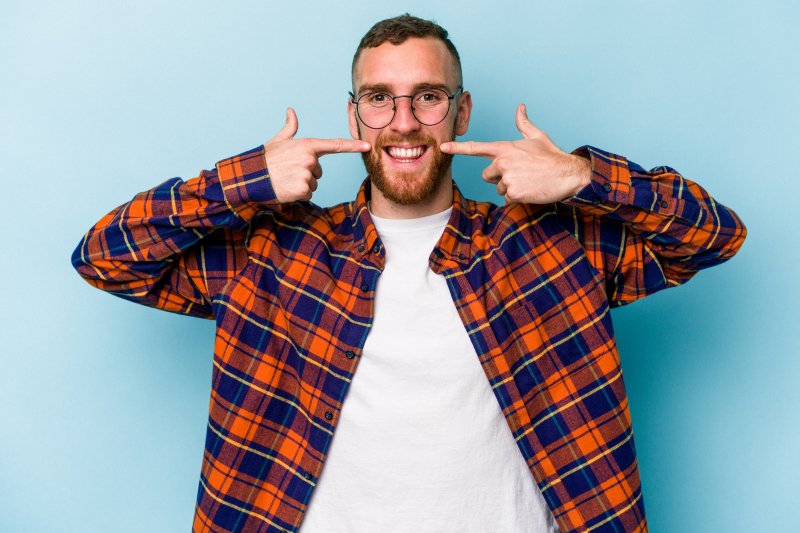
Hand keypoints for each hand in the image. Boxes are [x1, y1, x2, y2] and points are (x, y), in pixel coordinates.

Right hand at [264, 108, 370, 202]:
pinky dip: (298, 194)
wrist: (253, 177)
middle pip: (319, 171)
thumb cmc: (266, 159)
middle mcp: (310, 159)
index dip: (353, 145)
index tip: (367, 146)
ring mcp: (307, 174)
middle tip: (290, 171)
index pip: (335, 145)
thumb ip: (289, 127)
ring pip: (314, 183)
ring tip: (287, 179)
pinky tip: (287, 187)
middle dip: (308, 173)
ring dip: (302, 184)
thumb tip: (291, 111)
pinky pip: (308, 193)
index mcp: (307, 145)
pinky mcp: (303, 189)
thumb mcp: (278, 141)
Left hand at [440, 104, 590, 203]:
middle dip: (499, 177)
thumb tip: (520, 107)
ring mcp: (507, 177)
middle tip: (520, 174)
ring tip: (528, 181)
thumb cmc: (552, 156)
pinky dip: (518, 197)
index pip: (476, 147)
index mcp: (505, 148)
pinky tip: (530, 190)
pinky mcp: (513, 192)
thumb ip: (523, 124)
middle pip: (487, 175)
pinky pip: (507, 198)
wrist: (568, 174)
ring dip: (510, 188)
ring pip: (498, 188)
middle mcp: (503, 161)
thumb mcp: (537, 137)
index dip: (457, 148)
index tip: (442, 147)